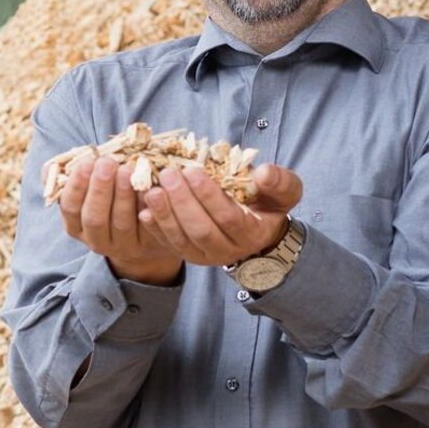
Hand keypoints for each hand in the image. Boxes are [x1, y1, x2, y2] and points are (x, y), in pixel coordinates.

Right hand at [58, 157, 183, 284]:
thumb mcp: (84, 191)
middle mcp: (96, 241)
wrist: (139, 231)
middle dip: (100, 189)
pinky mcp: (147, 244)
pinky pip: (147, 226)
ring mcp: (122, 246)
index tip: (87, 162)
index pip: (71, 208)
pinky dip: (147, 206)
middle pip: (94, 218)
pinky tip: (150, 186)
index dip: (77, 186)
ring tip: (128, 169)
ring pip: (121, 223)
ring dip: (123, 195)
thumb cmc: (105, 199)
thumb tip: (50, 168)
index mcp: (76, 226)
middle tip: (107, 163)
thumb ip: (66, 177)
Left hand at [137, 162, 303, 268]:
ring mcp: (205, 257)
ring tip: (153, 189)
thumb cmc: (267, 205)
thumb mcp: (284, 192)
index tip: (193, 171)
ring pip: (182, 240)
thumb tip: (263, 173)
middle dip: (183, 202)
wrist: (257, 231)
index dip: (209, 195)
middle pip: (201, 230)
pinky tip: (144, 210)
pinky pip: (169, 245)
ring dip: (165, 214)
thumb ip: (280, 182)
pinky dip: (155, 229)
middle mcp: (228, 251)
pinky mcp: (188, 255)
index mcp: (252, 234)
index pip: (228, 217)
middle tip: (168, 174)